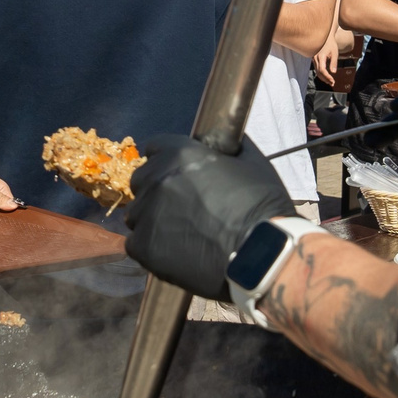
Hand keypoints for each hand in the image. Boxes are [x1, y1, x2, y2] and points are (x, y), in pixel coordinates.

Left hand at [124, 134, 293, 300]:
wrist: (262, 255)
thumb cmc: (262, 207)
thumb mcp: (252, 163)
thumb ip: (229, 148)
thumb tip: (226, 142)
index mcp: (180, 154)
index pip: (156, 147)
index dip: (168, 159)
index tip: (179, 174)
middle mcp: (157, 180)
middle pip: (142, 180)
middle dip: (157, 189)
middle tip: (182, 206)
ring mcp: (147, 214)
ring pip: (137, 212)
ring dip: (153, 219)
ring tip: (180, 233)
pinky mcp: (144, 247)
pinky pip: (135, 242)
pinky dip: (151, 247)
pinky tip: (174, 251)